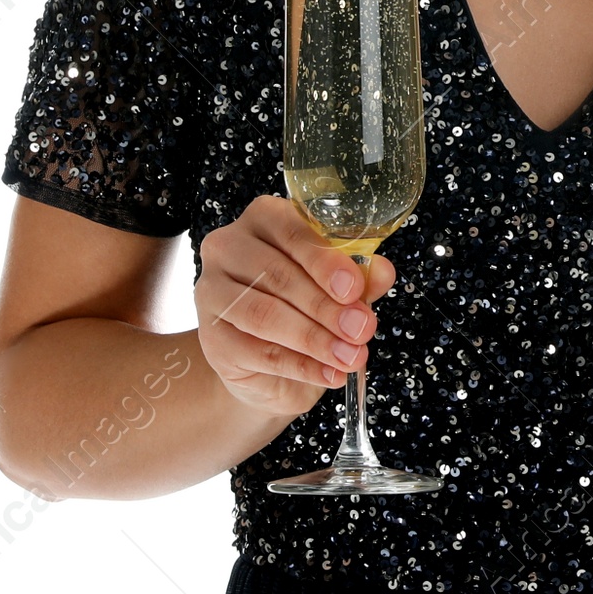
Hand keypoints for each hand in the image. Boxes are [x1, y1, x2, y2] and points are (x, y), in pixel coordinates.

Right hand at [194, 194, 394, 413]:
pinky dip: (301, 366)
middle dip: (326, 306)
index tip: (353, 289)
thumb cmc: (304, 306)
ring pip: (266, 315)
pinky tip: (330, 374)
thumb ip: (359, 276)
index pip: (292, 232)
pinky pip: (259, 352)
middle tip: (361, 329)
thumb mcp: (339, 287)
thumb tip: (381, 272)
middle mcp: (229, 247)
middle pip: (278, 274)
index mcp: (264, 218)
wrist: (269, 363)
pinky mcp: (211, 337)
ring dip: (315, 339)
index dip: (324, 261)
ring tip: (351, 356)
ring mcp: (212, 291)